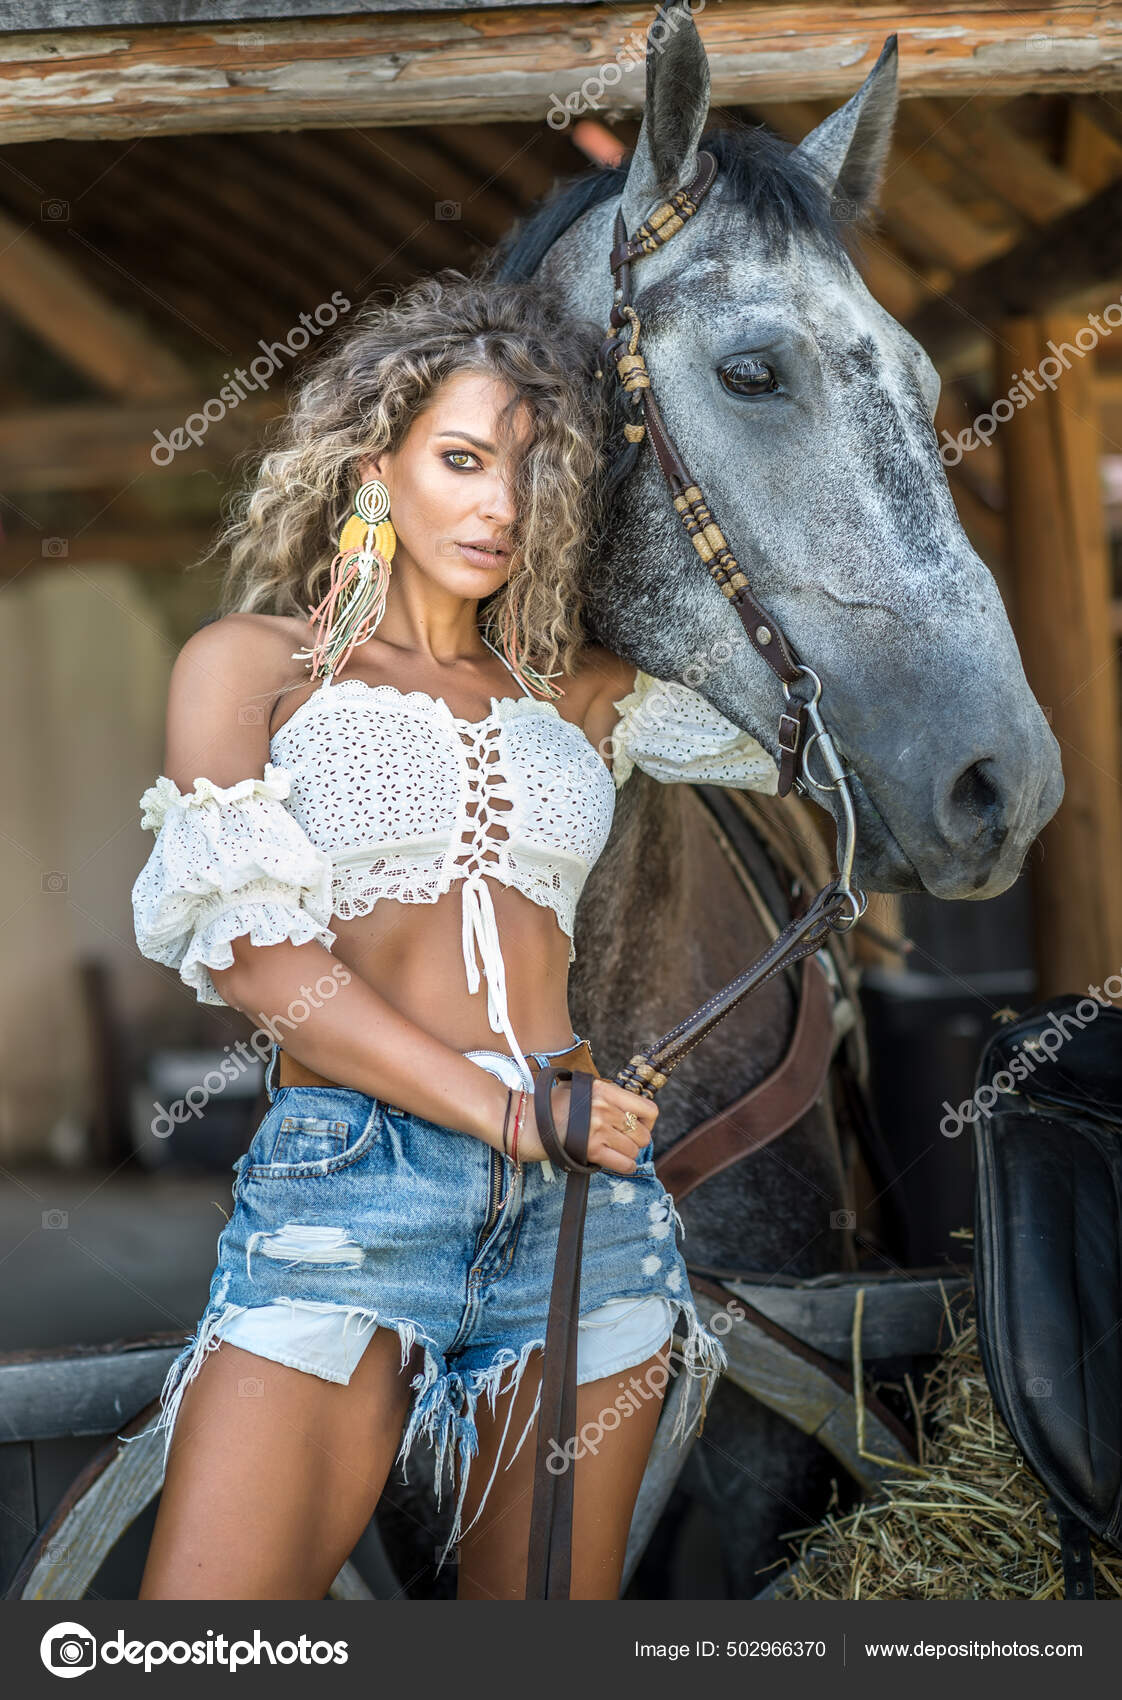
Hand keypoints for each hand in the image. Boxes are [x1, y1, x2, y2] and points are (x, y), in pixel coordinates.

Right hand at [513, 1075, 657, 1173]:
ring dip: (626, 1155)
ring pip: (634, 1150)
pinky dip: (624, 1167)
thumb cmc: (550, 1107)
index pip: (648, 1109)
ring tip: (613, 1151)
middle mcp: (604, 1107)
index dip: (647, 1122)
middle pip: (642, 1133)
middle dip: (635, 1141)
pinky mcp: (590, 1148)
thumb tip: (629, 1113)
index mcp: (604, 1090)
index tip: (638, 1126)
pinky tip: (616, 1163)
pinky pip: (624, 1164)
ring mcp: (597, 1128)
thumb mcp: (580, 1090)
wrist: (523, 1120)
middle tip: (621, 1142)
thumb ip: (605, 1098)